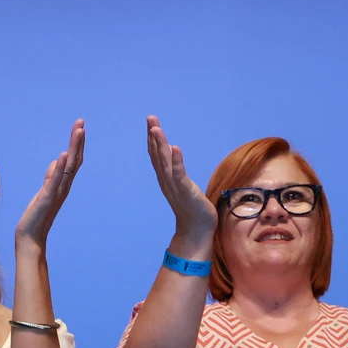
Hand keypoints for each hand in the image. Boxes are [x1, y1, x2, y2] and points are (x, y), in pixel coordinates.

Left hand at [16, 119, 84, 247]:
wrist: (30, 237)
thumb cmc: (37, 216)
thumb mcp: (44, 192)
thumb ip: (51, 178)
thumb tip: (56, 162)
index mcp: (62, 184)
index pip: (72, 161)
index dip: (76, 144)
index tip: (79, 126)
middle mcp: (63, 187)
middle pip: (74, 160)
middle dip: (77, 141)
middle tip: (81, 122)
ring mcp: (56, 192)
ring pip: (69, 167)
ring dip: (74, 148)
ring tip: (78, 131)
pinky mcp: (46, 199)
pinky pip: (55, 181)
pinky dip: (60, 168)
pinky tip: (63, 155)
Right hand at [146, 116, 216, 249]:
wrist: (197, 228)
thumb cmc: (192, 206)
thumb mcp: (182, 182)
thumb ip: (174, 167)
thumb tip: (170, 150)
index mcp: (165, 178)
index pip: (156, 155)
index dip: (153, 139)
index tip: (151, 123)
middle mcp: (166, 180)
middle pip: (157, 155)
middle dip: (153, 136)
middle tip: (150, 118)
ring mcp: (174, 185)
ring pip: (164, 162)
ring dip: (160, 145)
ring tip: (156, 129)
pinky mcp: (185, 190)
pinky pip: (179, 174)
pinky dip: (176, 161)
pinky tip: (175, 148)